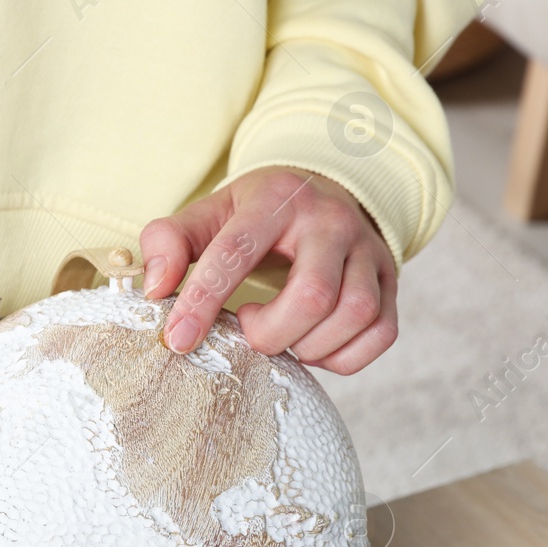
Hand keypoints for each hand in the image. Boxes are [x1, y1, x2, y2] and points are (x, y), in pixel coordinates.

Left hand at [139, 167, 397, 374]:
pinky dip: (343, 356)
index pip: (236, 254)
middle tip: (248, 330)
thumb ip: (169, 241)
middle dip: (270, 333)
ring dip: (309, 346)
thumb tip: (155, 288)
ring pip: (354, 315)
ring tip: (279, 336)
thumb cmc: (255, 212)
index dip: (203, 302)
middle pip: (312, 295)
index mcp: (275, 201)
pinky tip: (312, 343)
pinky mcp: (391, 281)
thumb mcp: (207, 213)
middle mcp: (331, 222)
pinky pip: (381, 333)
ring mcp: (368, 251)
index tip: (178, 340)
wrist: (320, 190)